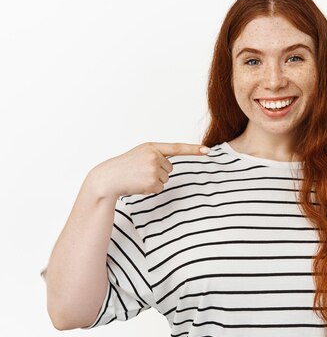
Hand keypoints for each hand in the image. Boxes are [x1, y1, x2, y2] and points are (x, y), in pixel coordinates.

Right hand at [87, 142, 208, 198]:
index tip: (207, 150)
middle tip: (140, 172)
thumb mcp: (140, 155)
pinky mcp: (152, 181)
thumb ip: (156, 156)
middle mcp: (154, 156)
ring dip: (153, 181)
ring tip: (138, 178)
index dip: (193, 149)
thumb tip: (169, 167)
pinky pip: (160, 188)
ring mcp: (153, 168)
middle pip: (169, 169)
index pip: (177, 147)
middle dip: (158, 173)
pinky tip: (138, 185)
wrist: (108, 178)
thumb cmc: (125, 167)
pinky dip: (150, 189)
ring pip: (165, 179)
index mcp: (151, 147)